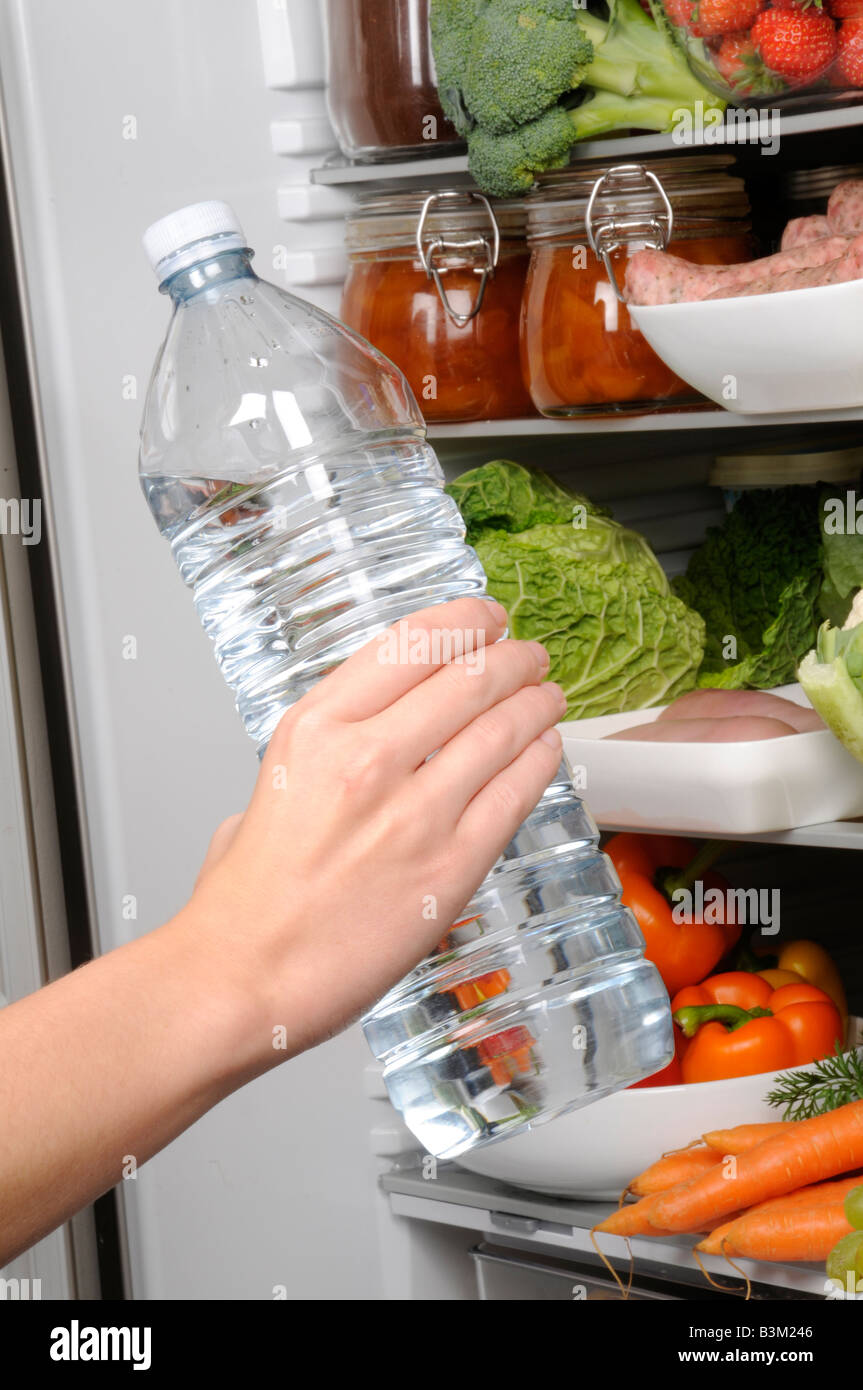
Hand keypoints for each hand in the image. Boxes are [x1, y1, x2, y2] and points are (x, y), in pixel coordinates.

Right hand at [189, 597, 564, 1059]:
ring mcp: (416, 810)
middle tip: (529, 656)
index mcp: (316, 726)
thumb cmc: (246, 899)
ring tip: (549, 695)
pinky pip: (515, 794)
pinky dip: (540, 761)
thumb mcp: (264, 789)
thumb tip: (341, 758)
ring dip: (536, 703)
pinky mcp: (452, 864)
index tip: (485, 617)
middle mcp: (368, 755)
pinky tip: (548, 748)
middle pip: (466, 677)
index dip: (462, 621)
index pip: (410, 643)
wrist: (245, 975)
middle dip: (511, 658)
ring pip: (500, 729)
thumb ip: (314, 760)